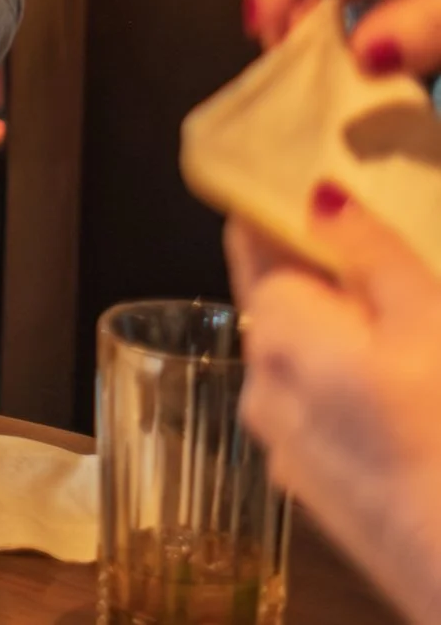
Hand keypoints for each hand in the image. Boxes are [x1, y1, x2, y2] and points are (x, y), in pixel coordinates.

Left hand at [227, 191, 440, 624]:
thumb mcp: (430, 323)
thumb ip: (371, 253)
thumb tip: (317, 194)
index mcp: (279, 329)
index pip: (253, 245)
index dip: (281, 216)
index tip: (314, 200)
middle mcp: (257, 380)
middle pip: (275, 304)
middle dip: (322, 285)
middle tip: (384, 276)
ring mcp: (275, 437)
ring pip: (294, 360)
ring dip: (334, 343)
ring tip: (402, 346)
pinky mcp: (303, 481)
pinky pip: (309, 411)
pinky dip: (339, 394)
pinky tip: (396, 407)